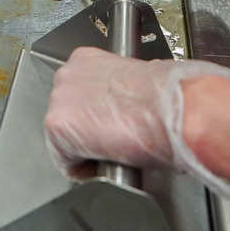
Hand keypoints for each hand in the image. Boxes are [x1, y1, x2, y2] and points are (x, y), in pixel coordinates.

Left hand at [43, 47, 229, 199]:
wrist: (173, 109)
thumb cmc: (168, 97)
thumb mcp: (137, 84)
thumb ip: (118, 93)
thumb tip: (124, 109)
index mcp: (86, 59)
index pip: (77, 95)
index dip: (95, 117)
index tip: (109, 126)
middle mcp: (66, 75)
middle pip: (67, 113)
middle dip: (87, 130)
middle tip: (112, 142)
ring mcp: (58, 100)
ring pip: (63, 136)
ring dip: (84, 149)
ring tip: (112, 154)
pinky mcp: (57, 127)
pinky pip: (65, 160)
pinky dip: (83, 170)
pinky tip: (106, 168)